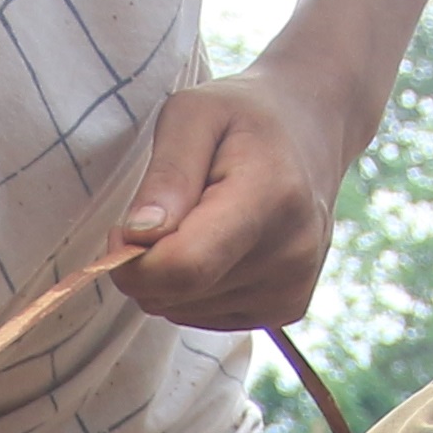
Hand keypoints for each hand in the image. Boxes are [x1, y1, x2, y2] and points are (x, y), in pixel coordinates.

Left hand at [114, 73, 356, 331]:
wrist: (310, 131)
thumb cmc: (240, 117)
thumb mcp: (192, 114)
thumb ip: (166, 173)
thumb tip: (138, 235)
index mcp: (269, 197)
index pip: (184, 267)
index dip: (133, 261)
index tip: (123, 230)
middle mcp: (291, 252)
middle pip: (176, 294)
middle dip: (146, 264)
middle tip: (162, 213)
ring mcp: (292, 287)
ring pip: (182, 310)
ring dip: (170, 276)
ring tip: (201, 222)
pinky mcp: (286, 308)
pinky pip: (203, 318)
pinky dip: (193, 289)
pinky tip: (218, 246)